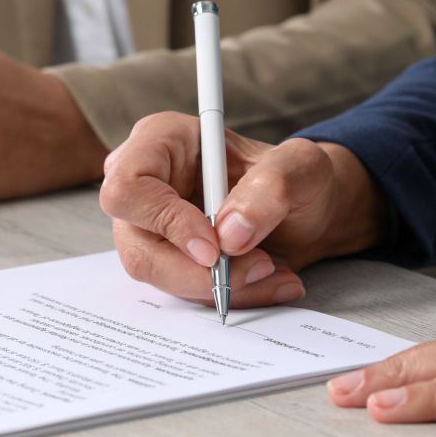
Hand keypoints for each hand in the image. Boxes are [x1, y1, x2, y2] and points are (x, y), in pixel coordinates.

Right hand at [98, 112, 386, 307]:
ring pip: (157, 275)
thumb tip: (230, 234)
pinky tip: (268, 280)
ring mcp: (149, 226)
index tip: (215, 246)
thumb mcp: (302, 168)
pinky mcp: (165, 258)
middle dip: (197, 270)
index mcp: (162, 141)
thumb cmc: (297, 176)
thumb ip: (271, 188)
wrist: (307, 209)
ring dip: (219, 286)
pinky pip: (181, 290)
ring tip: (274, 271)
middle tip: (258, 266)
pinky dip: (228, 295)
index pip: (128, 187)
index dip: (165, 222)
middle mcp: (145, 183)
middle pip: (137, 244)